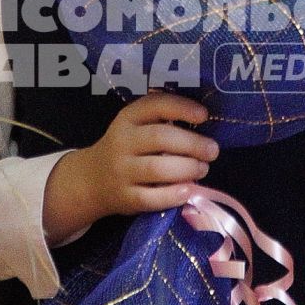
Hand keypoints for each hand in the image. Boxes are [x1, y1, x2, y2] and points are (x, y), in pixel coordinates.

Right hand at [44, 92, 217, 236]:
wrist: (92, 180)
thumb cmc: (127, 149)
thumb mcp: (135, 127)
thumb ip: (162, 121)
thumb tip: (204, 124)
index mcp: (128, 118)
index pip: (155, 106)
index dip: (182, 108)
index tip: (204, 116)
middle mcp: (122, 142)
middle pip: (160, 138)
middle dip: (192, 144)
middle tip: (212, 150)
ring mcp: (121, 171)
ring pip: (157, 169)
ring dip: (187, 169)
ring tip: (203, 169)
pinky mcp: (124, 197)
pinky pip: (151, 198)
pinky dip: (173, 195)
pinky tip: (188, 190)